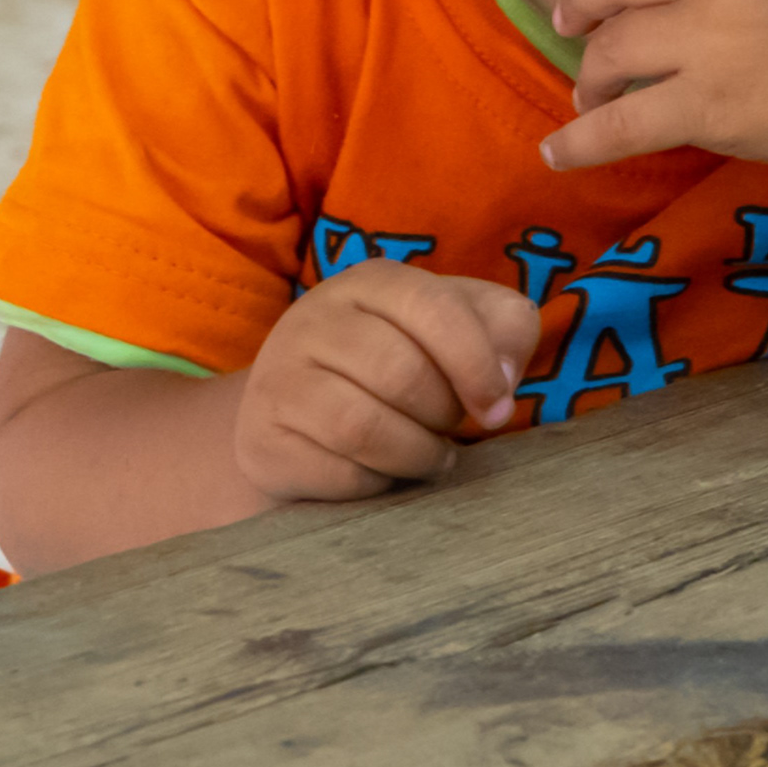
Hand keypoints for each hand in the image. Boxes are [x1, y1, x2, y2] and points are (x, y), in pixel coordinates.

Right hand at [236, 259, 541, 502]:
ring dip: (416, 455)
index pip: (433, 307)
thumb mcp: (458, 330)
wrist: (300, 416)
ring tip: (426, 455)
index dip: (477, 364)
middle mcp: (314, 318)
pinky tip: (380, 473)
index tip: (498, 408)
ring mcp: (279, 378)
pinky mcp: (263, 439)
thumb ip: (504, 329)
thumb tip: (504, 375)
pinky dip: (376, 484)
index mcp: (371, 282)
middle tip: (447, 427)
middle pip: (401, 373)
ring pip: (364, 428)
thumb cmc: (401, 366)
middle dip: (443, 414)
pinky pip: (338, 473)